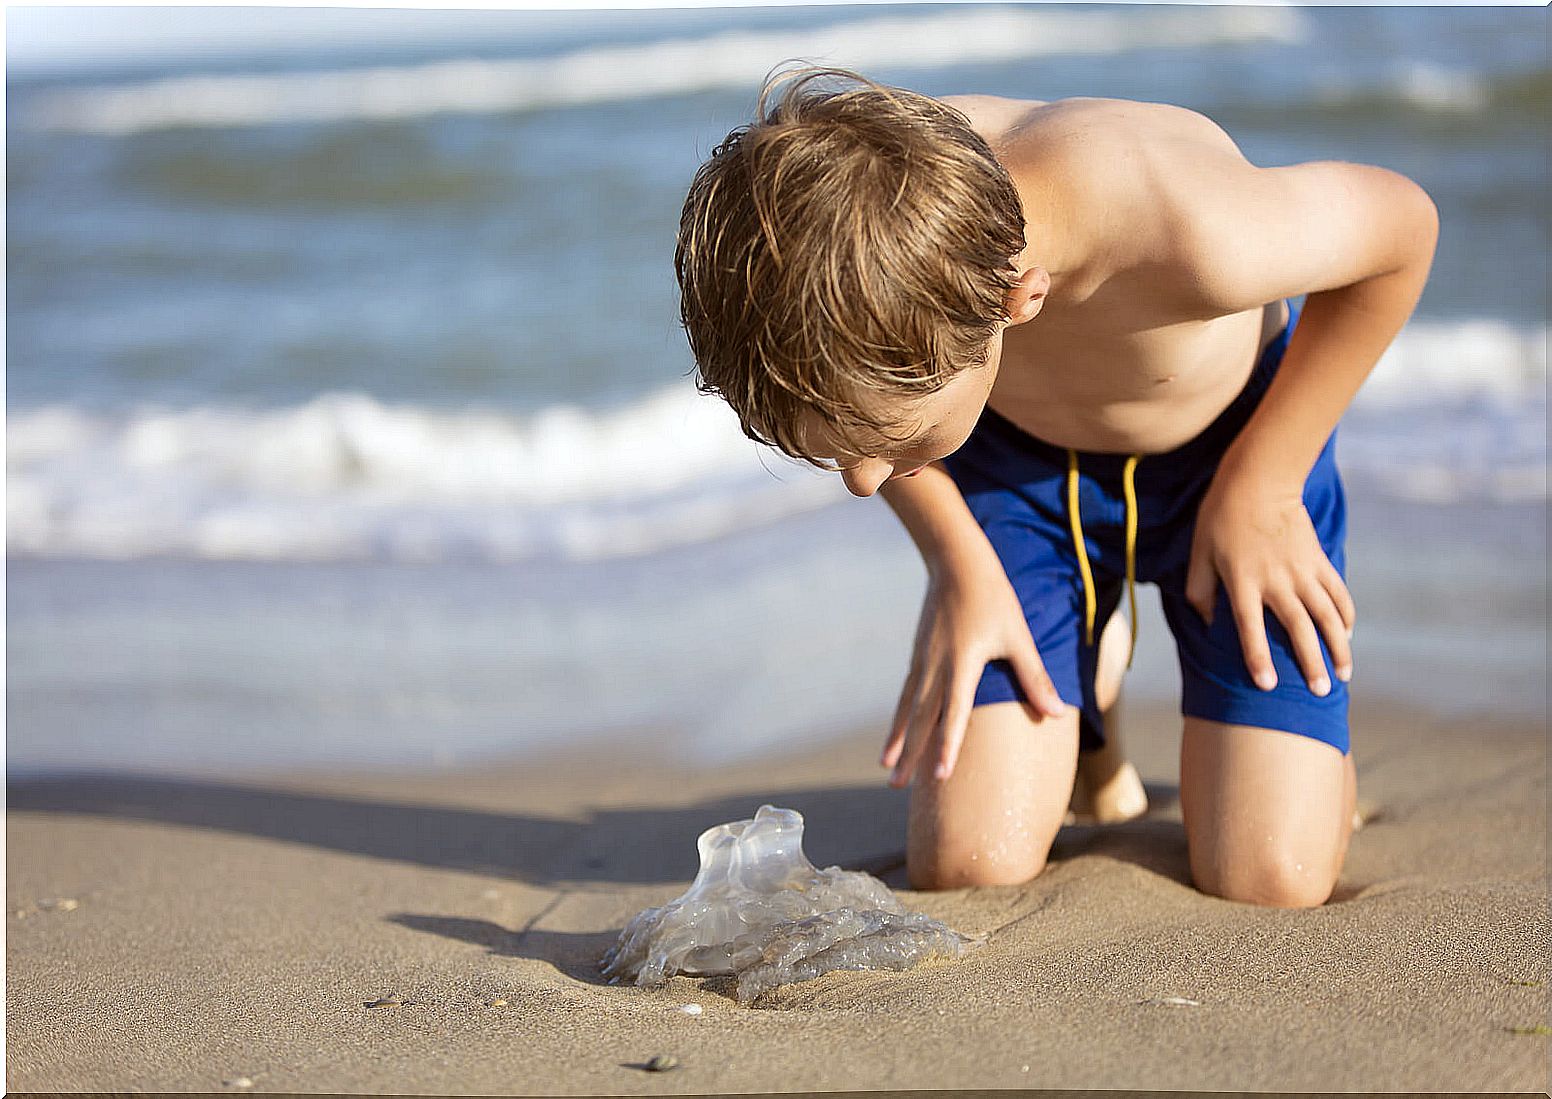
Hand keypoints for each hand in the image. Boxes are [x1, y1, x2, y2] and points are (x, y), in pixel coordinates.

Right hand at [880, 555, 1066, 787]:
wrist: (956, 561)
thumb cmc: (994, 597)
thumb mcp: (1018, 636)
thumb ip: (1034, 677)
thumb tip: (1057, 713)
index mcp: (962, 664)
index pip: (954, 715)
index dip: (947, 746)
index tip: (939, 777)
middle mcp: (935, 667)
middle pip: (920, 719)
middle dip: (909, 754)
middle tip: (896, 785)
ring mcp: (922, 661)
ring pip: (906, 709)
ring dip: (896, 739)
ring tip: (884, 766)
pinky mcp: (918, 655)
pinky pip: (905, 694)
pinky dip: (899, 718)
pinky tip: (895, 733)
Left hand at [1185, 472, 1354, 695]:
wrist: (1259, 480)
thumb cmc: (1220, 517)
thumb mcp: (1199, 553)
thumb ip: (1200, 591)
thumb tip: (1207, 624)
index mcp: (1243, 581)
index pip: (1250, 628)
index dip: (1259, 658)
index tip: (1269, 685)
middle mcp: (1277, 580)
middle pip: (1300, 629)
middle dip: (1312, 663)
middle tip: (1322, 691)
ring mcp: (1302, 571)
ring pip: (1327, 616)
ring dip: (1338, 647)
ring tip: (1344, 674)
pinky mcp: (1319, 560)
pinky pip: (1337, 593)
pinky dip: (1345, 615)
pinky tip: (1346, 634)